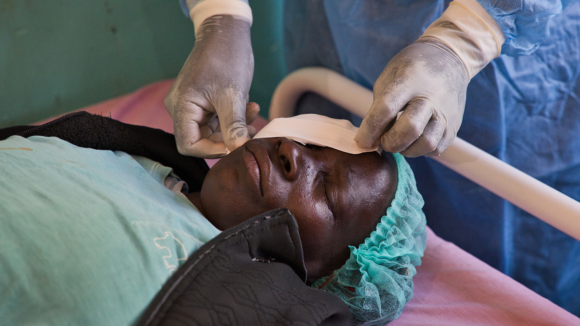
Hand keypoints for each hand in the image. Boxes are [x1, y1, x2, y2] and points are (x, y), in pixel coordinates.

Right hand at [165, 15, 255, 157]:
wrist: (226, 33)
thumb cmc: (226, 58)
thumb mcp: (233, 96)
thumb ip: (234, 126)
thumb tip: (240, 150)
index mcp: (181, 106)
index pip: (189, 145)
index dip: (212, 150)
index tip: (235, 145)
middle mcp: (181, 108)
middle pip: (201, 139)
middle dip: (228, 138)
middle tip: (251, 131)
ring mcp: (192, 106)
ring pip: (212, 130)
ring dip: (235, 127)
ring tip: (254, 114)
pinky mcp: (203, 103)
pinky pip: (217, 120)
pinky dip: (234, 118)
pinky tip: (250, 107)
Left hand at [354, 38, 468, 156]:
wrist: (449, 60)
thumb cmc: (411, 70)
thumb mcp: (389, 77)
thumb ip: (380, 108)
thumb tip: (372, 140)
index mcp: (410, 80)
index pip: (386, 109)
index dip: (369, 129)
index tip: (360, 142)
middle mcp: (432, 97)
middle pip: (410, 129)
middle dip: (390, 142)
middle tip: (383, 141)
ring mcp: (446, 113)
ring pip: (426, 143)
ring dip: (406, 149)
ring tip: (398, 141)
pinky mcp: (454, 126)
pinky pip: (435, 149)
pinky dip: (419, 150)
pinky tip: (413, 141)